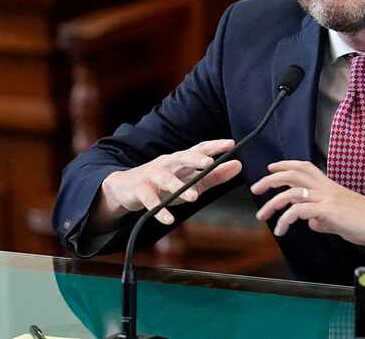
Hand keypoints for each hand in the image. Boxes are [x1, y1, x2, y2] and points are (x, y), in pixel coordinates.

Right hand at [92, 139, 240, 230]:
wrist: (126, 188)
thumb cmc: (164, 184)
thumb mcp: (190, 180)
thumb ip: (214, 175)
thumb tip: (239, 165)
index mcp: (182, 160)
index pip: (199, 148)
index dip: (214, 145)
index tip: (231, 143)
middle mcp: (168, 163)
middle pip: (182, 157)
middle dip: (195, 159)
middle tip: (209, 162)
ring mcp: (152, 175)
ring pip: (166, 179)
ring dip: (179, 188)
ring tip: (194, 197)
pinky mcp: (140, 190)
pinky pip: (150, 200)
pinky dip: (159, 210)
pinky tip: (168, 219)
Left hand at [250, 160, 364, 248]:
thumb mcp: (340, 219)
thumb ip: (324, 219)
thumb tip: (313, 223)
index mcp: (329, 186)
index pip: (304, 168)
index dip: (286, 165)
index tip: (271, 168)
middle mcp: (326, 188)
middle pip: (293, 174)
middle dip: (270, 179)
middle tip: (256, 189)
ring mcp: (327, 198)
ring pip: (292, 192)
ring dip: (272, 203)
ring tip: (263, 216)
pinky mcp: (328, 211)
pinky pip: (300, 210)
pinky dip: (286, 219)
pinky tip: (282, 229)